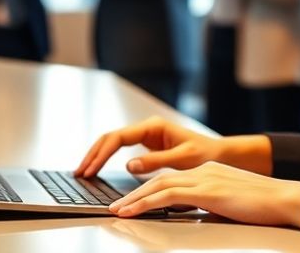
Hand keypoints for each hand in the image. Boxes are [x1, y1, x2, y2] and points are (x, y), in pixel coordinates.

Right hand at [76, 115, 271, 177]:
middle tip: (80, 172)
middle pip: (110, 137)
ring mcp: (146, 135)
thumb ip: (156, 161)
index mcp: (153, 126)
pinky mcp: (147, 145)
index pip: (118, 137)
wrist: (219, 154)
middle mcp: (147, 128)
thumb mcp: (183, 160)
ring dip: (97, 155)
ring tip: (83, 171)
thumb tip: (129, 165)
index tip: (91, 169)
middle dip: (93, 154)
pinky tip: (98, 168)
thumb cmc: (205, 154)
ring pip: (113, 142)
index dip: (101, 154)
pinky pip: (120, 148)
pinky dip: (107, 158)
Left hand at [108, 161, 299, 228]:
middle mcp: (203, 171)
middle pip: (158, 180)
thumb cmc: (265, 205)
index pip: (170, 180)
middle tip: (115, 206)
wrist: (286, 198)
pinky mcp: (207, 191)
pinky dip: (146, 204)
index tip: (132, 201)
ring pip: (158, 187)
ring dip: (134, 200)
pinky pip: (168, 197)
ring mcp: (204, 179)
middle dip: (134, 194)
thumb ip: (211, 205)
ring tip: (117, 211)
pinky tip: (133, 211)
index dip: (147, 190)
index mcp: (209, 172)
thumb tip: (198, 216)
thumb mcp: (230, 203)